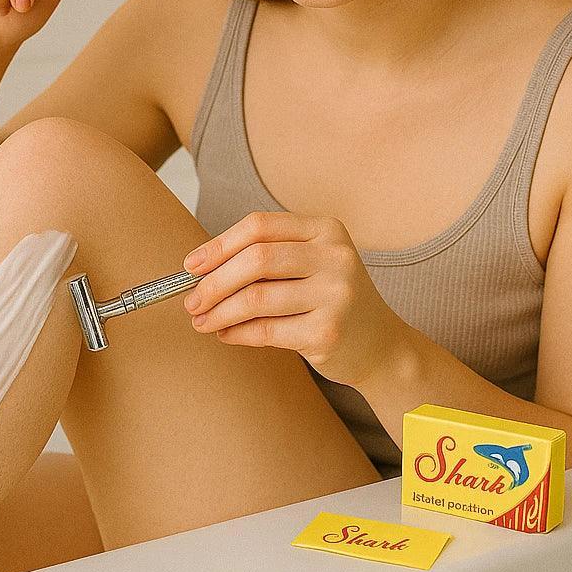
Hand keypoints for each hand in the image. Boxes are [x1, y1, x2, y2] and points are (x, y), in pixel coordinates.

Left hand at [181, 211, 405, 388]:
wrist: (381, 344)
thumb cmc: (331, 298)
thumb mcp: (311, 262)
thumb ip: (266, 257)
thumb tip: (199, 268)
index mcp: (327, 229)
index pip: (260, 226)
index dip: (219, 245)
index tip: (191, 265)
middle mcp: (335, 257)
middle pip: (256, 259)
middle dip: (214, 282)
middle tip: (191, 301)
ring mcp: (335, 295)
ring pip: (257, 298)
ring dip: (219, 312)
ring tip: (202, 321)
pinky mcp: (328, 332)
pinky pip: (267, 331)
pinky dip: (237, 333)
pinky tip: (226, 334)